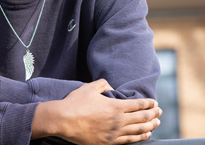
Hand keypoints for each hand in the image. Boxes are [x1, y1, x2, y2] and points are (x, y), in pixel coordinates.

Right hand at [32, 79, 161, 144]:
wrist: (63, 120)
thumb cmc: (75, 103)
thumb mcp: (89, 88)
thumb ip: (103, 84)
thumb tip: (110, 87)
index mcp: (114, 106)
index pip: (138, 105)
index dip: (148, 104)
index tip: (154, 102)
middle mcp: (117, 121)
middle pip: (142, 119)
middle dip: (153, 115)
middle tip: (159, 112)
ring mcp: (114, 134)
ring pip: (138, 131)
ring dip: (150, 127)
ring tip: (156, 124)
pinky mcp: (108, 143)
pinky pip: (129, 141)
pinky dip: (139, 138)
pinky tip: (145, 135)